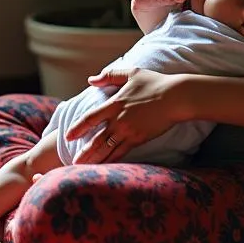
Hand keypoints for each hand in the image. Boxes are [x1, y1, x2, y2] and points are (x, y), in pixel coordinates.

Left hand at [66, 68, 184, 162]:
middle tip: (72, 162)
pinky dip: (112, 160)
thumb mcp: (131, 73)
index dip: (78, 127)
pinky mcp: (139, 139)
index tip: (68, 135)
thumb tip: (91, 79)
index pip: (91, 118)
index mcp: (115, 104)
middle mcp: (119, 120)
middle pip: (96, 140)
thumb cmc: (154, 83)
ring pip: (107, 149)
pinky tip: (105, 166)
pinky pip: (122, 152)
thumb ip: (110, 75)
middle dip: (84, 152)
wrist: (176, 97)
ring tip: (83, 169)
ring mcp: (129, 132)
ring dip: (95, 160)